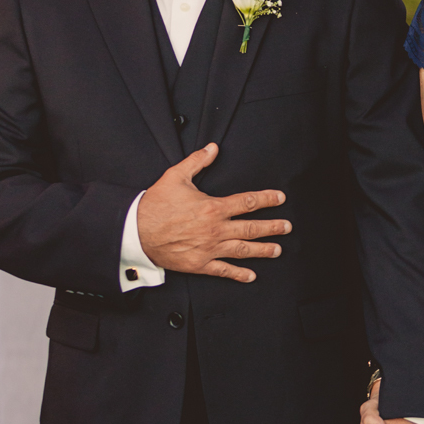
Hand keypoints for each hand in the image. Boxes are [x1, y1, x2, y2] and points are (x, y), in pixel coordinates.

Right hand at [136, 143, 290, 282]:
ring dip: (263, 250)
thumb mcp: (176, 176)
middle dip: (272, 227)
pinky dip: (238, 274)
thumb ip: (197, 161)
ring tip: (277, 250)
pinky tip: (251, 276)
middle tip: (287, 227)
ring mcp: (209, 248)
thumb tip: (212, 148)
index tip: (280, 198)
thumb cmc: (155, 204)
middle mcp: (215, 229)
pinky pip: (223, 270)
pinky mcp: (199, 264)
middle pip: (251, 228)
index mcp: (212, 207)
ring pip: (243, 250)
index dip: (266, 199)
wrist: (136, 230)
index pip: (247, 202)